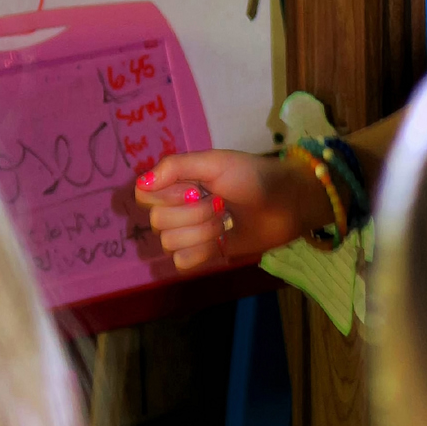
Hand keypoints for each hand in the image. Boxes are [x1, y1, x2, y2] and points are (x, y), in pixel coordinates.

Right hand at [134, 150, 331, 272]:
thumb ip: (176, 167)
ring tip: (226, 220)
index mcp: (178, 183)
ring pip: (170, 243)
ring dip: (203, 232)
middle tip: (221, 204)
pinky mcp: (204, 254)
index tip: (195, 189)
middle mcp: (179, 208)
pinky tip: (221, 241)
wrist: (286, 203)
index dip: (166, 197)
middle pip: (158, 222)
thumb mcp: (215, 162)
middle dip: (194, 214)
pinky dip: (203, 252)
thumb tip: (140, 183)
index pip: (145, 195)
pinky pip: (182, 263)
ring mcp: (190, 233)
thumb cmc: (253, 177)